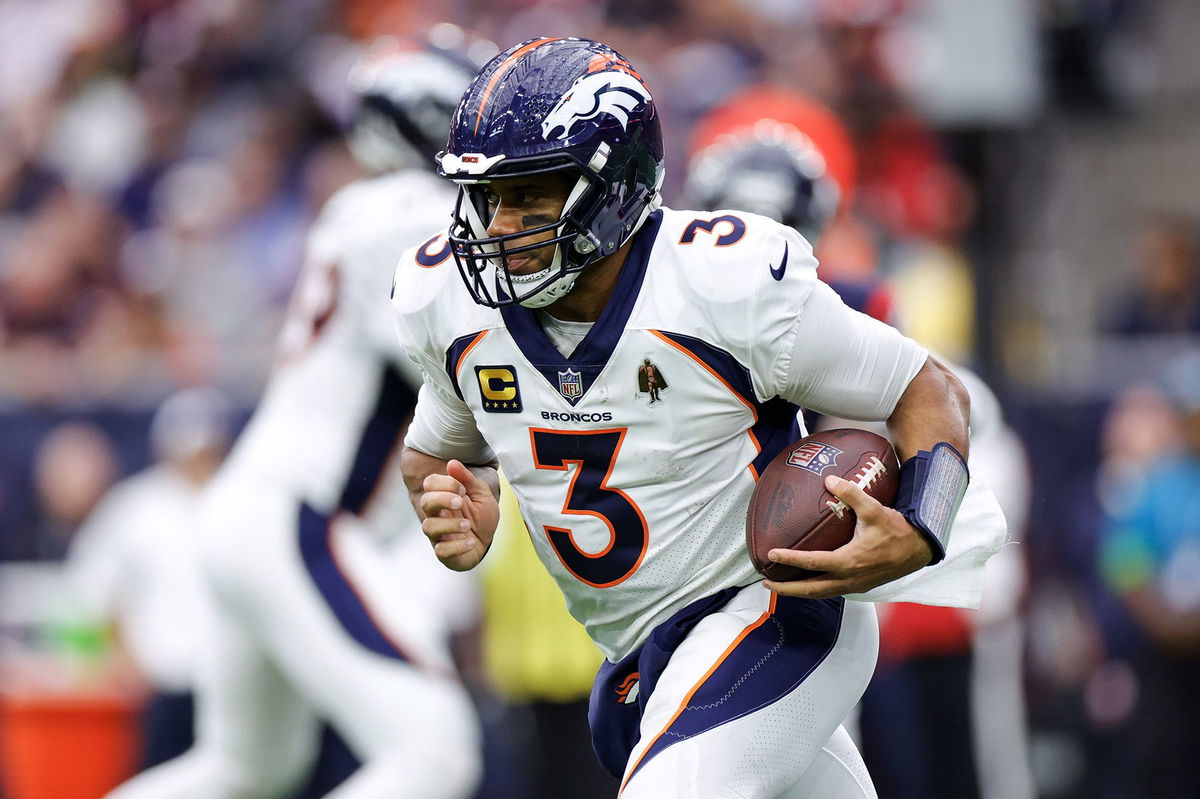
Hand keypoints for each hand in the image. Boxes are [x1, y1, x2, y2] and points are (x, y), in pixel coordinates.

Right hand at [418, 459, 499, 570]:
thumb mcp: (481, 494)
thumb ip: (468, 479)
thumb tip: (452, 463)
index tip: (462, 489)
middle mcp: (436, 514)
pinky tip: (471, 542)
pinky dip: (457, 546)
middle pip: (426, 502)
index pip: (430, 484)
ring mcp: (438, 534)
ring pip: (428, 527)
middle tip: (460, 502)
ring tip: (467, 525)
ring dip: (449, 525)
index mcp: (443, 497)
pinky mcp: (444, 553)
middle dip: (443, 499)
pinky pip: (441, 551)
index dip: (444, 483)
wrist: (487, 541)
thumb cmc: (481, 516)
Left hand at [763, 474, 933, 598]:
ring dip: (799, 591)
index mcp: (848, 561)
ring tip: (781, 586)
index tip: (771, 555)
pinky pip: (832, 591)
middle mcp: (849, 578)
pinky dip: (815, 589)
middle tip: (766, 582)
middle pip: (810, 589)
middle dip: (786, 588)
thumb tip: (829, 479)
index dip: (789, 559)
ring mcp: (854, 585)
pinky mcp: (860, 586)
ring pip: (821, 594)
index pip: (811, 562)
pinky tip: (808, 581)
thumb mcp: (874, 509)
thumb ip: (851, 493)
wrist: (919, 549)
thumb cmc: (896, 529)